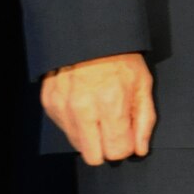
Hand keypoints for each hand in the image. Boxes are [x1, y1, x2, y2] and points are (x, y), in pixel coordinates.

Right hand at [41, 53, 156, 165]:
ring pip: (77, 145)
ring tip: (99, 113)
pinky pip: (64, 129)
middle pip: (93, 157)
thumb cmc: (120, 59)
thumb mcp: (143, 84)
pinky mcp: (49, 104)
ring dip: (90, 136)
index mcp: (111, 105)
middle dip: (106, 148)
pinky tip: (84, 105)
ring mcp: (62, 108)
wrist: (88, 37)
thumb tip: (140, 149)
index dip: (125, 146)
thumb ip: (144, 120)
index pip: (116, 151)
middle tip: (113, 129)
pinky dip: (76, 124)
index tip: (127, 135)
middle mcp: (83, 110)